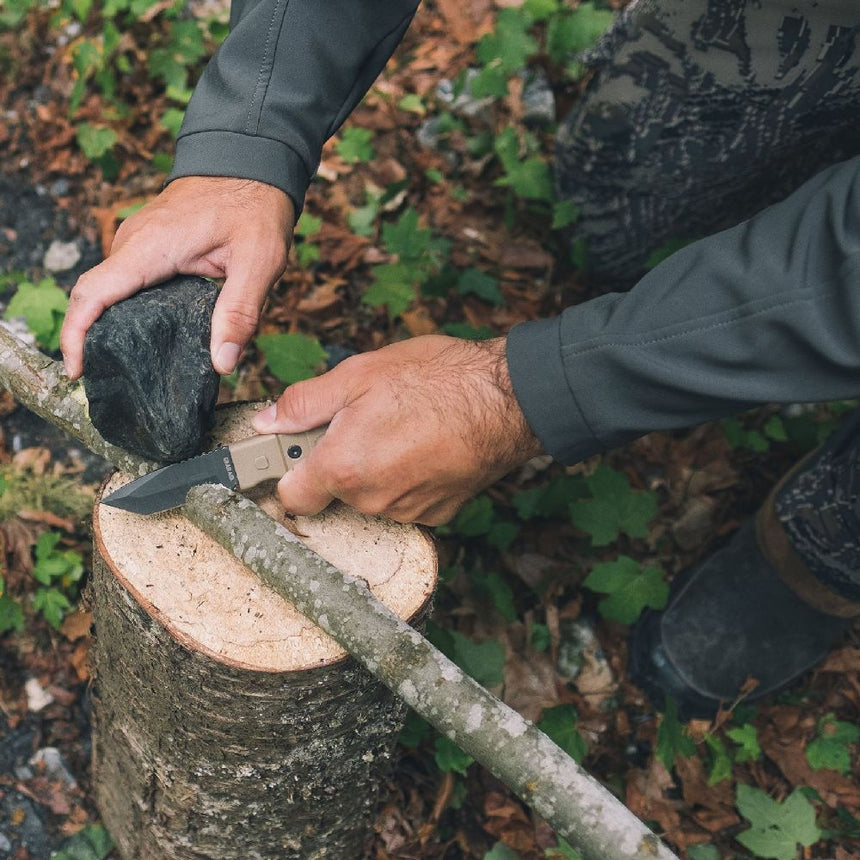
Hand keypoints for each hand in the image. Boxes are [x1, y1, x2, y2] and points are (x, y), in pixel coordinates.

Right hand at [60, 176, 294, 378]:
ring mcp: (138, 242)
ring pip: (112, 290)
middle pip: (96, 297)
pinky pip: (127, 281)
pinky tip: (152, 336)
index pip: (93, 294)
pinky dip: (130, 309)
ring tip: (133, 368)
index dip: (77, 335)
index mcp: (150, 248)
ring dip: (113, 325)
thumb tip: (222, 363)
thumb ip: (240, 313)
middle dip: (94, 340)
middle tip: (115, 382)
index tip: (78, 369)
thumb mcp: (260, 263)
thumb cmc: (255, 206)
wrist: (253, 163)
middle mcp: (134, 243)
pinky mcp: (149, 245)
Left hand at [252, 335, 542, 524]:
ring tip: (403, 427)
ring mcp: (407, 511)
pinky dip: (408, 479)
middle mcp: (371, 499)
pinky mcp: (438, 514)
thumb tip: (269, 421)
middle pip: (335, 491)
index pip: (292, 496)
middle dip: (340, 460)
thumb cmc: (437, 380)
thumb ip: (304, 403)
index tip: (299, 450)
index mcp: (342, 467)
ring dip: (376, 469)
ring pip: (371, 495)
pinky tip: (426, 446)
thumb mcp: (359, 374)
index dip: (291, 471)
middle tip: (364, 418)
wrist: (508, 399)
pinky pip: (405, 500)